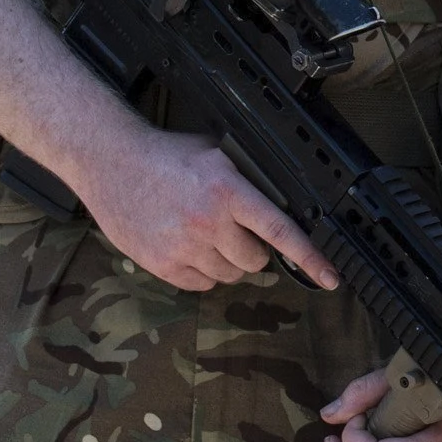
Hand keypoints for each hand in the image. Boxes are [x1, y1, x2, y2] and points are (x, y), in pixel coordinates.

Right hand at [74, 127, 336, 292]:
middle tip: (233, 229)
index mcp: (227, 190)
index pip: (279, 230)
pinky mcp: (161, 264)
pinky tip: (188, 247)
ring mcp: (183, 247)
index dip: (309, 257)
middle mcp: (208, 222)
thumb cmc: (165, 156)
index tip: (330, 277)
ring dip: (227, 261)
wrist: (111, 162)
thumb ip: (247, 182)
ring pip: (230, 275)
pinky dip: (203, 273)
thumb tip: (282, 203)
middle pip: (255, 260)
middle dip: (252, 249)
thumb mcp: (216, 156)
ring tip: (205, 234)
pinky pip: (201, 285)